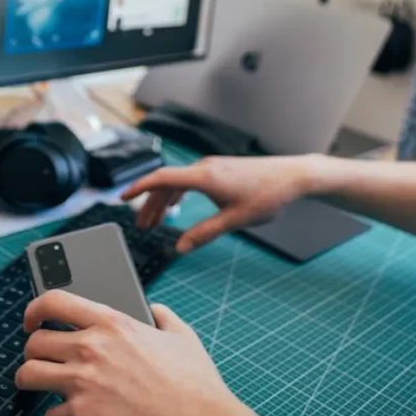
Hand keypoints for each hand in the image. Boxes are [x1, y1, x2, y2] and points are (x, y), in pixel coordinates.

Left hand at [17, 290, 290, 415]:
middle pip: (34, 343)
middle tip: (43, 362)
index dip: (35, 310)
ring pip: (28, 375)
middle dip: (34, 353)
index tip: (33, 321)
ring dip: (32, 382)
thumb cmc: (196, 387)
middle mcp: (91, 348)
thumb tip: (156, 309)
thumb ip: (164, 317)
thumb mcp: (183, 338)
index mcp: (112, 323)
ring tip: (42, 388)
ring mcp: (82, 382)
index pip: (54, 301)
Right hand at [122, 155, 323, 252]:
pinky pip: (189, 180)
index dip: (138, 188)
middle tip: (141, 227)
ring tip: (155, 222)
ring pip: (177, 182)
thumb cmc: (267, 195)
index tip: (122, 198)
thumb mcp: (234, 220)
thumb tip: (180, 248)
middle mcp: (204, 167)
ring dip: (163, 201)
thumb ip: (204, 234)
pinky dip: (177, 194)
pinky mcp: (220, 169)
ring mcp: (212, 167)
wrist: (293, 176)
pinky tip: (176, 207)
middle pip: (165, 183)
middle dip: (149, 205)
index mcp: (203, 177)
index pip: (161, 179)